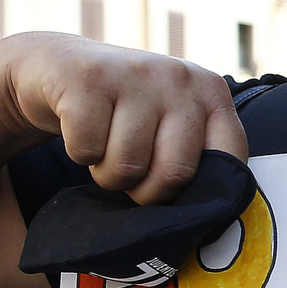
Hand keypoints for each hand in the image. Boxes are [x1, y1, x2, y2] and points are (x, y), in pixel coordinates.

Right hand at [0, 33, 247, 203]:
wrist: (57, 64)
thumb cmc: (123, 113)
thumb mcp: (168, 124)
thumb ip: (194, 157)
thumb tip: (203, 222)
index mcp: (211, 92)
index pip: (229, 160)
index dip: (201, 194)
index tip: (176, 195)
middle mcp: (180, 78)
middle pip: (174, 173)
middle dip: (146, 190)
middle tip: (131, 172)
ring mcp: (135, 74)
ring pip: (127, 167)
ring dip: (107, 173)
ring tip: (105, 147)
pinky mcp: (88, 78)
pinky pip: (87, 150)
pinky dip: (80, 153)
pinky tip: (82, 129)